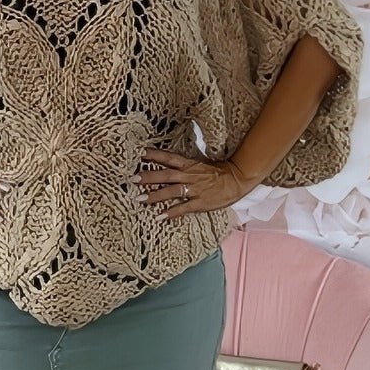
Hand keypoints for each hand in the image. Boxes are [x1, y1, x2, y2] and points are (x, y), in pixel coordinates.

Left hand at [134, 147, 254, 218]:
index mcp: (189, 164)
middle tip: (132, 178)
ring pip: (171, 191)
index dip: (153, 155)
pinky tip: (159, 216)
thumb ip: (183, 166)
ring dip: (155, 195)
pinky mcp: (200, 203)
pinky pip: (183, 208)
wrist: (237, 179)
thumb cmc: (217, 172)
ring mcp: (194, 189)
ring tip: (140, 199)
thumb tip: (166, 166)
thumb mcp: (199, 164)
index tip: (138, 153)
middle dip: (148, 177)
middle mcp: (189, 175)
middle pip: (165, 175)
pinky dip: (171, 212)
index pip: (168, 158)